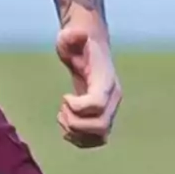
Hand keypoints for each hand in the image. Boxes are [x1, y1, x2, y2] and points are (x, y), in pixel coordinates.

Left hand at [55, 17, 121, 148]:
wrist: (89, 47)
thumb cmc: (77, 42)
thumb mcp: (69, 36)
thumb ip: (72, 36)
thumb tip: (77, 34)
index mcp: (106, 80)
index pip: (98, 104)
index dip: (78, 107)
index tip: (65, 96)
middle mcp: (112, 97)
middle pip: (101, 126)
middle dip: (75, 123)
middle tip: (62, 108)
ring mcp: (109, 109)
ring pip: (100, 137)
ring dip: (77, 133)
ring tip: (63, 116)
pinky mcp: (102, 117)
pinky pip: (96, 140)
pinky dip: (79, 139)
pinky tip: (66, 122)